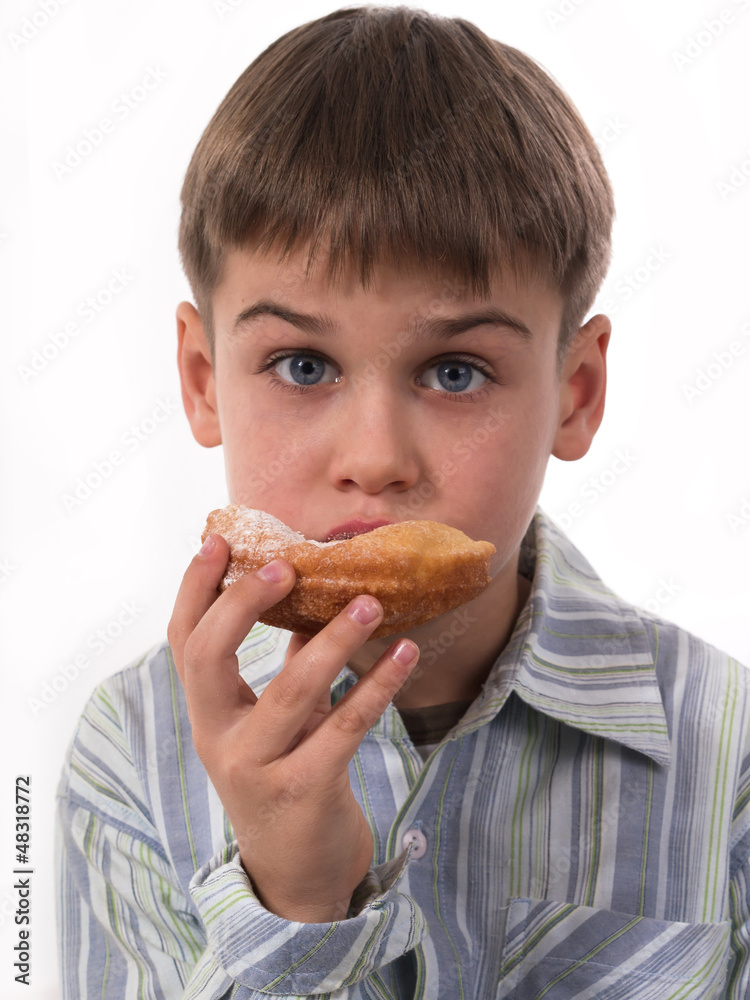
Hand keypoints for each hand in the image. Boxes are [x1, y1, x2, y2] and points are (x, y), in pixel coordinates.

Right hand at [167, 533, 419, 922]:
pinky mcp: (304, 791)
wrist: (297, 879)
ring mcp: (256, 769)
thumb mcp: (276, 723)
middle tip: (288, 565)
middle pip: (209, 658)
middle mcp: (219, 740)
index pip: (184, 642)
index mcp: (209, 714)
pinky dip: (378, 685)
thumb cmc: (287, 782)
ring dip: (334, 640)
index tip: (218, 540)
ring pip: (290, 691)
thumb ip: (285, 668)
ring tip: (371, 603)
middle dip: (244, 604)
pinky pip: (345, 726)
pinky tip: (406, 654)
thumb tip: (314, 602)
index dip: (195, 589)